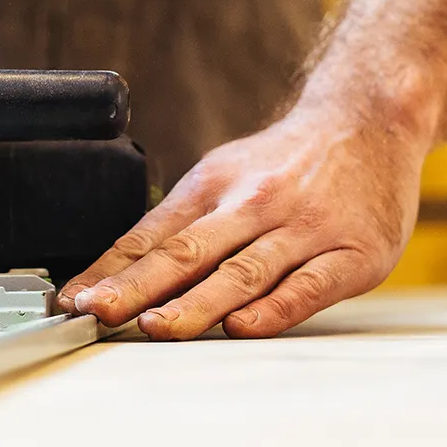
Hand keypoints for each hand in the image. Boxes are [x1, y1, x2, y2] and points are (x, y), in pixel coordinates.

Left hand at [58, 98, 430, 338]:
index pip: (151, 236)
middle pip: (188, 252)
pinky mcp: (353, 255)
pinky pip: (308, 286)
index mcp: (214, 186)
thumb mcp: (227, 174)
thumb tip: (117, 273)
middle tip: (101, 312)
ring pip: (243, 272)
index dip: (110, 271)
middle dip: (138, 287)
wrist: (371, 119)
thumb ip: (183, 224)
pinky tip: (244, 326)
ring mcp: (304, 229)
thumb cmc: (291, 161)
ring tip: (158, 327)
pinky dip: (274, 309)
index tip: (74, 300)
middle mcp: (254, 204)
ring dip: (197, 303)